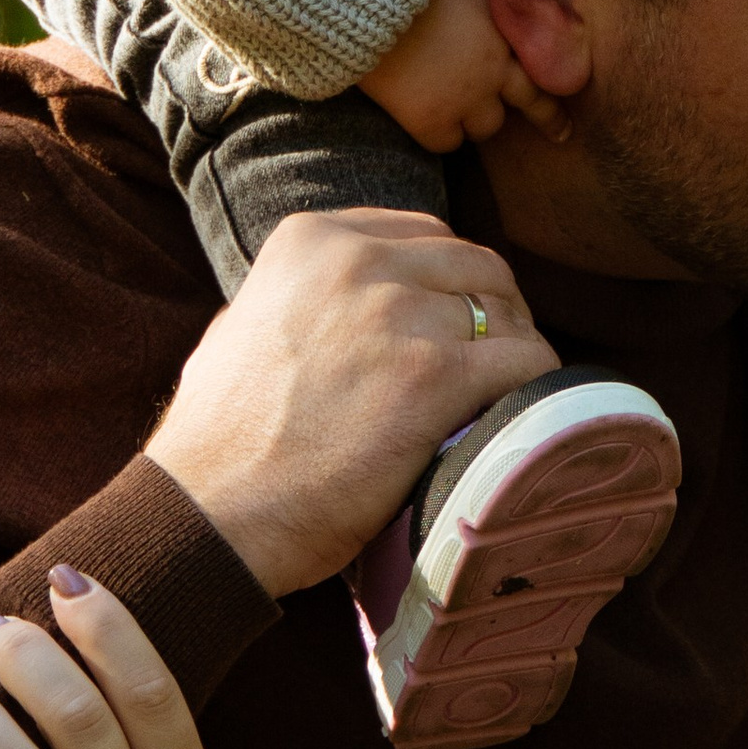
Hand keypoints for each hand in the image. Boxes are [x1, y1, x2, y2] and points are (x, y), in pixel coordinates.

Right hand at [147, 210, 555, 597]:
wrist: (211, 512)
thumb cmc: (220, 440)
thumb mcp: (244, 326)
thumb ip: (301, 296)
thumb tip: (341, 301)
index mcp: (312, 238)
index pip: (425, 236)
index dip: (452, 282)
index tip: (460, 321)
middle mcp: (358, 260)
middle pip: (474, 265)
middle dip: (495, 310)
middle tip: (496, 361)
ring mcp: (399, 314)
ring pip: (505, 314)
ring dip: (515, 353)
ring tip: (507, 396)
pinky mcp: (433, 376)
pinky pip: (525, 363)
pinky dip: (537, 387)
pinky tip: (523, 415)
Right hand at [364, 0, 567, 150]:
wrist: (370, 4)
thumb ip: (488, 12)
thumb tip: (496, 16)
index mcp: (501, 39)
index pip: (538, 73)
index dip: (552, 99)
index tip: (569, 123)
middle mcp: (490, 74)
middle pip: (523, 105)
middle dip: (540, 117)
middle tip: (558, 134)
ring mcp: (462, 101)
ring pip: (486, 127)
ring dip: (475, 117)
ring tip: (453, 100)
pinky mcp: (429, 120)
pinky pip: (448, 143)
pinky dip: (440, 133)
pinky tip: (426, 117)